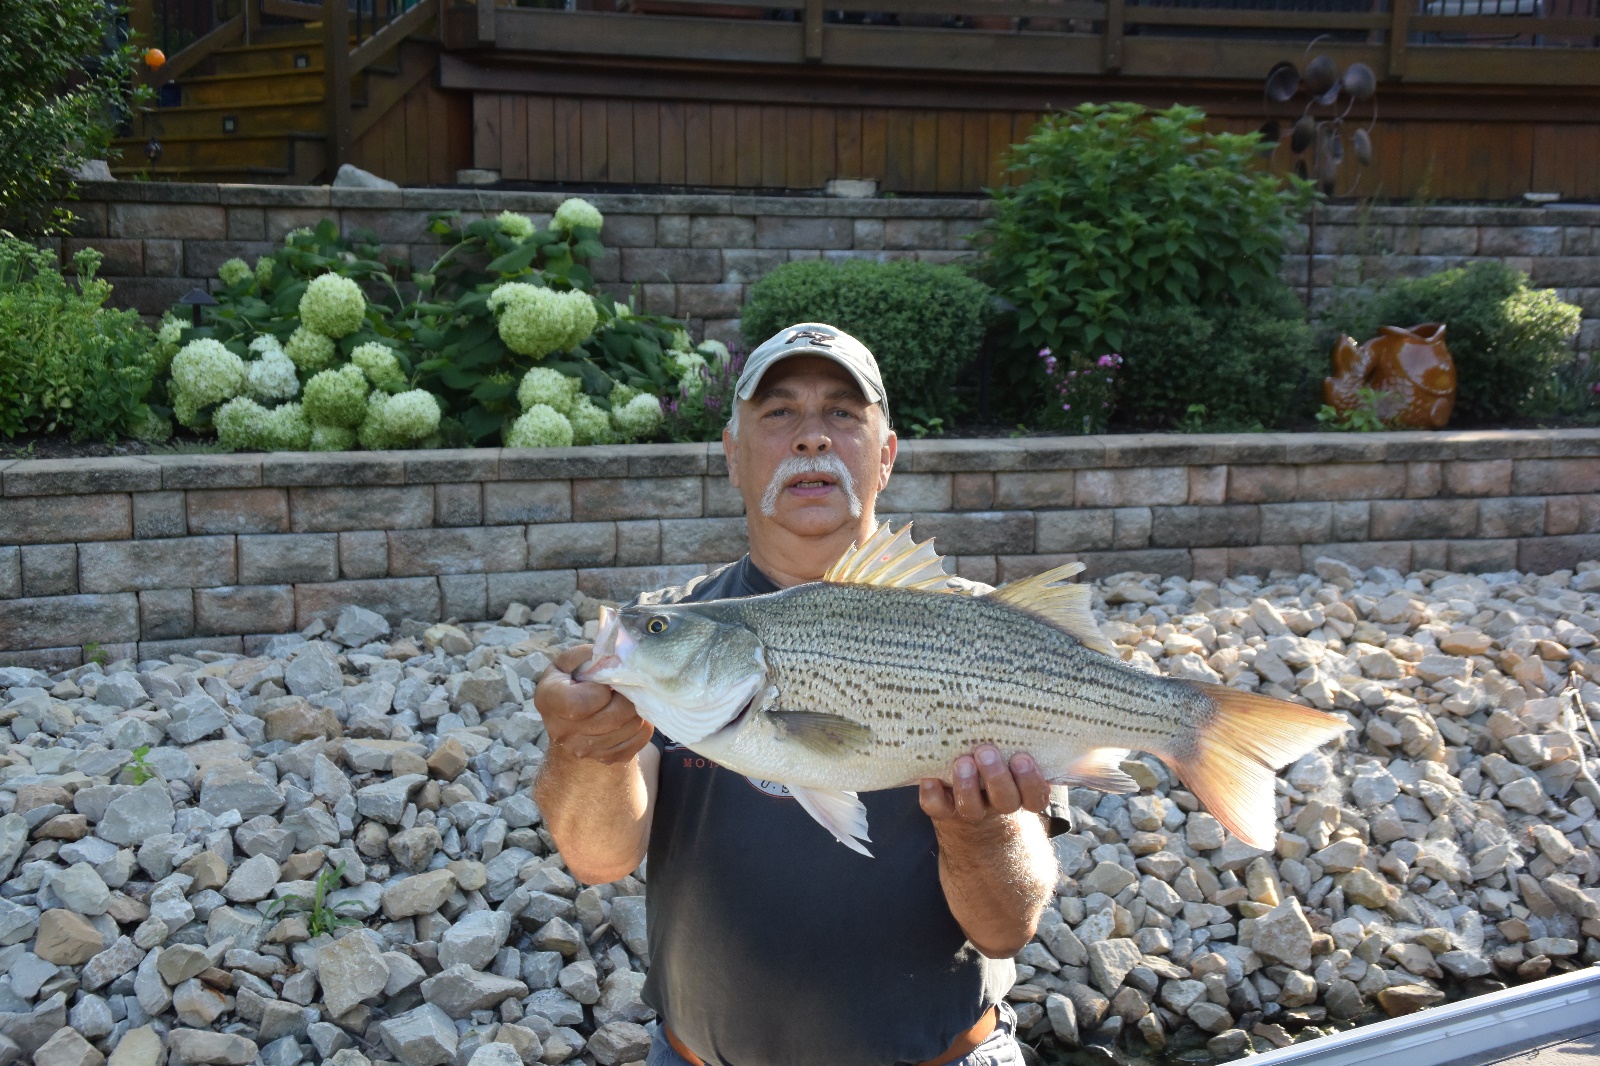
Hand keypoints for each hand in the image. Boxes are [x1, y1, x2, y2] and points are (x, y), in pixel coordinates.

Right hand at [534, 645, 653, 764]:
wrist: (573, 720)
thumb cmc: (573, 682)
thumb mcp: (571, 662)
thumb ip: (589, 654)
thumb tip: (614, 654)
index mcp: (548, 700)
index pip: (580, 703)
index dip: (601, 690)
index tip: (604, 684)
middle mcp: (562, 732)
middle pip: (613, 717)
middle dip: (626, 697)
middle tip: (625, 688)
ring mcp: (584, 750)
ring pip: (631, 727)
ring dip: (636, 709)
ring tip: (627, 699)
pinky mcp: (607, 759)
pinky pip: (639, 740)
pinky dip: (642, 725)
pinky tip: (630, 715)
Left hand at [919, 746, 1050, 824]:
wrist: (967, 795)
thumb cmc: (995, 758)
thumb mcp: (1010, 749)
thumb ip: (1013, 735)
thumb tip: (1014, 696)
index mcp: (1022, 792)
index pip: (1036, 796)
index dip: (1031, 781)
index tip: (1022, 757)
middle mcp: (999, 804)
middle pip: (1005, 800)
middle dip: (996, 777)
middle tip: (986, 752)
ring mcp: (972, 809)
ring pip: (972, 808)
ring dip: (967, 786)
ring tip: (962, 762)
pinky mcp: (944, 809)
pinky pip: (938, 807)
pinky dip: (933, 794)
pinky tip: (929, 778)